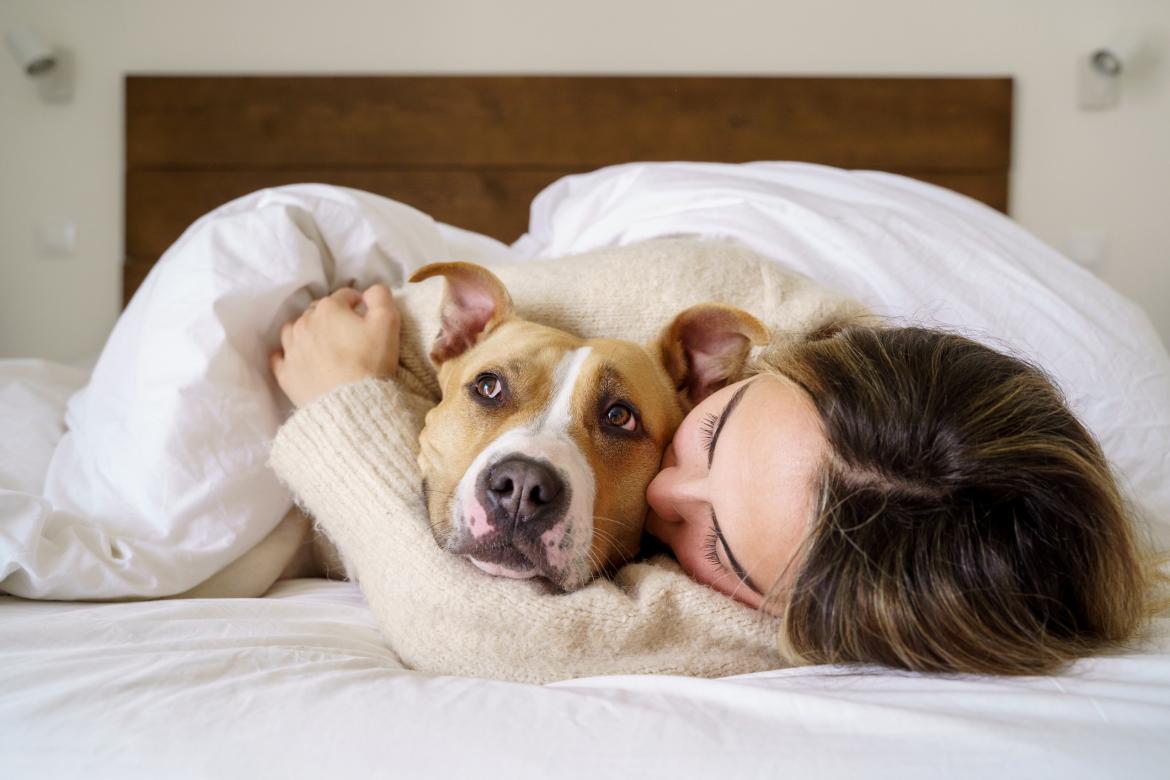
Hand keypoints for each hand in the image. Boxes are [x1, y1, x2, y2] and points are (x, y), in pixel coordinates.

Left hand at [270, 284, 400, 407]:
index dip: (358, 304)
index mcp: (329, 309)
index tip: (367, 318)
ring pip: (293, 329)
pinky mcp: (285, 373)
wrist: (351, 404)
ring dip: (307, 332)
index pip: (344, 296)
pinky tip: (298, 358)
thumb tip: (371, 290)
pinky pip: (279, 357)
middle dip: (332, 317)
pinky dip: (288, 355)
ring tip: (322, 344)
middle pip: (318, 311)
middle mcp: (304, 323)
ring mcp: (291, 349)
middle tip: (349, 334)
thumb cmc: (371, 362)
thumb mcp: (388, 323)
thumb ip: (380, 296)